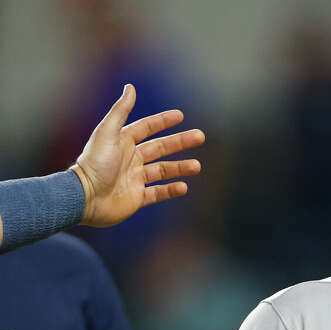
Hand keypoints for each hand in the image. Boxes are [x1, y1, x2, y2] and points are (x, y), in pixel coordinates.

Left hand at [70, 84, 203, 227]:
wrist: (85, 197)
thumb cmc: (95, 163)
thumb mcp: (108, 132)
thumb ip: (120, 110)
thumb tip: (130, 87)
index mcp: (122, 142)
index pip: (146, 128)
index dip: (162, 121)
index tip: (180, 116)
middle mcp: (130, 159)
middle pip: (160, 148)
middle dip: (180, 142)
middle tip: (200, 136)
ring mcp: (135, 178)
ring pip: (163, 170)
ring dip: (180, 167)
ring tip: (196, 166)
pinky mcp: (137, 197)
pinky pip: (158, 192)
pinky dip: (171, 190)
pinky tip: (183, 187)